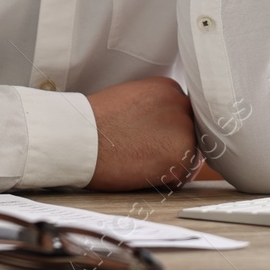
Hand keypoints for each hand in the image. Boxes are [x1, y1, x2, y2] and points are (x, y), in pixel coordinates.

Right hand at [84, 77, 200, 190]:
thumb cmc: (95, 122)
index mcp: (168, 87)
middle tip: (145, 153)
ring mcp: (184, 129)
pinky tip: (141, 171)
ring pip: (189, 154)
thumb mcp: (132, 100)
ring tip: (140, 161)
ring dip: (170, 163)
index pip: (182, 114)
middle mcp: (181, 104)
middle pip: (190, 132)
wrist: (79, 136)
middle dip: (172, 146)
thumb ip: (155, 110)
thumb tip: (166, 130)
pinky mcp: (181, 156)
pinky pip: (182, 176)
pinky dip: (165, 181)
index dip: (167, 132)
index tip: (151, 139)